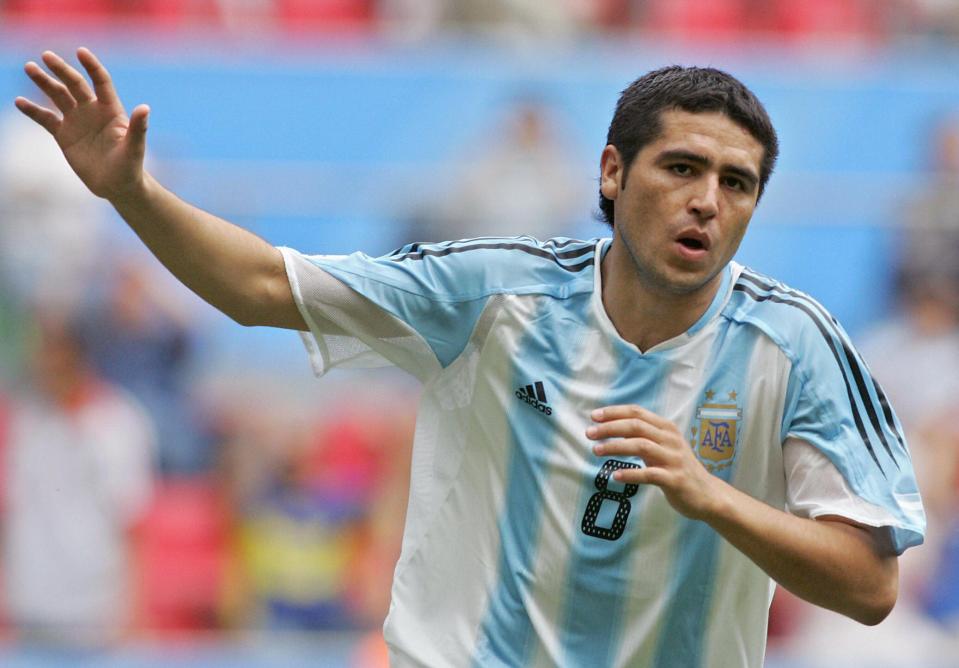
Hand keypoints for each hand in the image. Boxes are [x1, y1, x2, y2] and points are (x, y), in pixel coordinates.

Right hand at [14, 47, 148, 200]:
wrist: (116, 186)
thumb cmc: (130, 167)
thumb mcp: (134, 148)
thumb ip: (138, 128)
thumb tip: (145, 108)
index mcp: (111, 110)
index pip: (101, 82)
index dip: (92, 67)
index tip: (81, 51)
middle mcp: (93, 111)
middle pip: (75, 85)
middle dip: (62, 70)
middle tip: (46, 55)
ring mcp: (77, 121)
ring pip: (58, 96)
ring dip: (44, 82)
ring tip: (30, 67)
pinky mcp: (64, 135)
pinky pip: (46, 119)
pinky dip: (33, 110)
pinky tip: (19, 102)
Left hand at [586, 405, 724, 520]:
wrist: (708, 494)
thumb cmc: (678, 468)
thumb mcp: (663, 447)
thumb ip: (643, 436)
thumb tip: (612, 428)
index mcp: (667, 428)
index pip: (637, 413)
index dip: (614, 412)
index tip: (593, 416)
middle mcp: (671, 440)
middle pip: (636, 426)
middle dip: (610, 428)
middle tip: (589, 433)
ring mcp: (674, 459)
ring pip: (641, 446)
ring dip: (616, 447)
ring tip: (596, 451)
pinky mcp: (675, 479)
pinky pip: (650, 474)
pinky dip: (631, 474)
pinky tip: (615, 475)